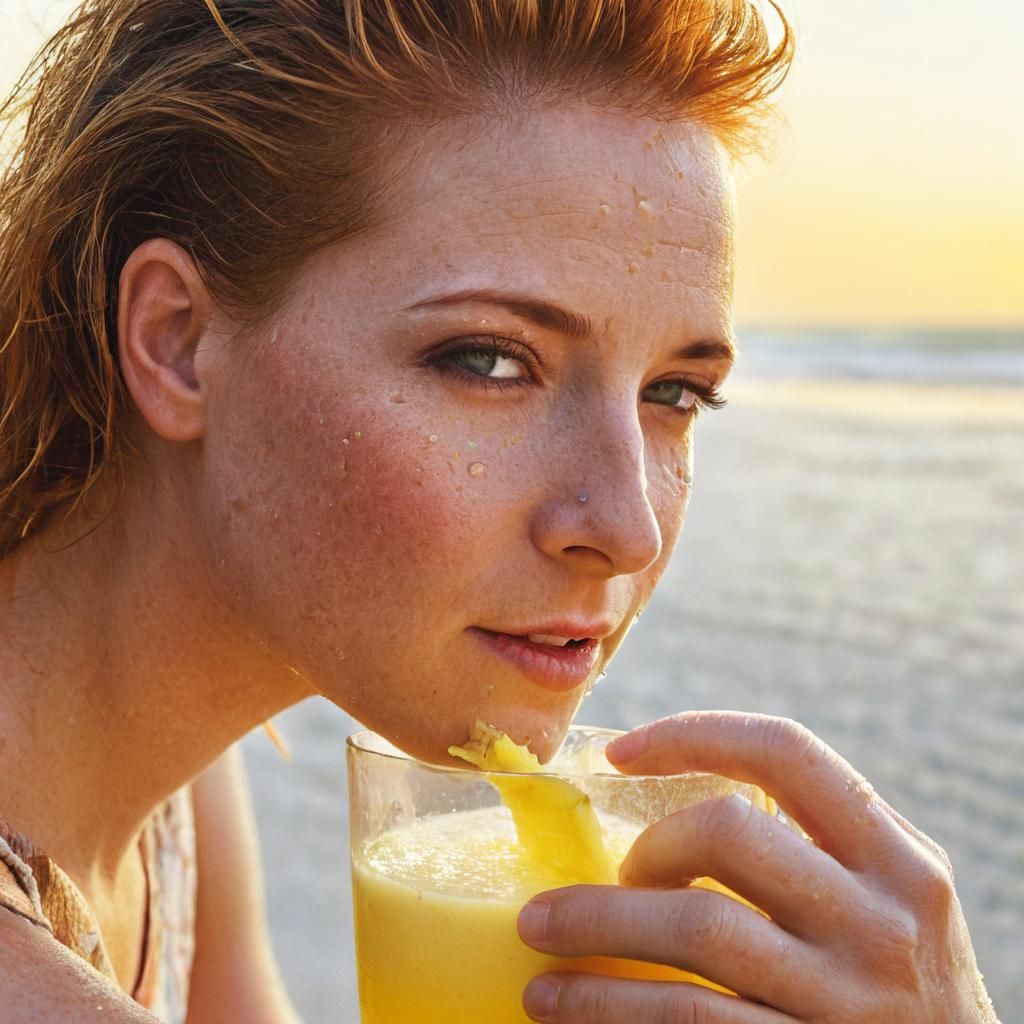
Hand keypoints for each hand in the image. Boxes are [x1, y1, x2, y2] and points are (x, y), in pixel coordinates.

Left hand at [516, 711, 998, 1022]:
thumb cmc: (900, 992)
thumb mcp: (887, 906)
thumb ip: (816, 852)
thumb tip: (675, 802)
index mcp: (898, 857)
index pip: (785, 752)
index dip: (691, 735)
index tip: (616, 753)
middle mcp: (883, 920)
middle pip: (728, 831)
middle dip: (644, 847)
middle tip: (611, 872)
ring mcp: (847, 1000)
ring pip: (696, 929)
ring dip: (594, 924)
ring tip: (537, 931)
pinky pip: (688, 1021)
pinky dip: (609, 1006)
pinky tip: (561, 1004)